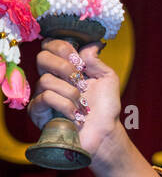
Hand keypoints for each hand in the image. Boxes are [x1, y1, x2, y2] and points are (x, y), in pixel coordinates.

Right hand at [27, 39, 120, 159]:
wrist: (105, 133)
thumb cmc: (106, 109)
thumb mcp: (108, 79)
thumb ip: (96, 60)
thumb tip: (92, 43)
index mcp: (64, 68)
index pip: (50, 45)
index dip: (63, 48)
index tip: (79, 61)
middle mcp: (51, 78)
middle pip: (42, 57)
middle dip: (65, 68)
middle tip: (79, 82)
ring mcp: (43, 94)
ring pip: (46, 80)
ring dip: (70, 93)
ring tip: (82, 105)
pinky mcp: (38, 111)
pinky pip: (45, 98)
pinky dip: (64, 105)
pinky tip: (75, 115)